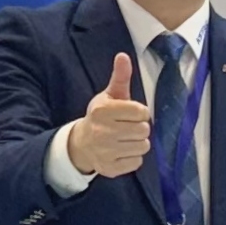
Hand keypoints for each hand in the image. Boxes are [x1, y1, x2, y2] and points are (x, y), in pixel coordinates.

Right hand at [64, 49, 150, 178]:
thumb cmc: (101, 117)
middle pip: (144, 130)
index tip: (131, 113)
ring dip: (138, 143)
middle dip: (140, 128)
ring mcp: (106, 152)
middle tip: (128, 127)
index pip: (141, 111)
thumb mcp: (109, 95)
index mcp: (103, 111)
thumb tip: (123, 56)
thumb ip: (120, 77)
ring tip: (126, 139)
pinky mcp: (110, 168)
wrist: (82, 144)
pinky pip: (137, 162)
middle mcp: (103, 131)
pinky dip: (133, 158)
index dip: (140, 112)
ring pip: (143, 146)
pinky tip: (122, 151)